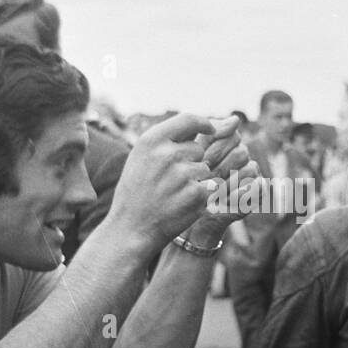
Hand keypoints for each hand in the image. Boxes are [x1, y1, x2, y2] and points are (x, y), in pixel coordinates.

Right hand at [107, 113, 219, 251]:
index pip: (189, 119)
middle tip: (170, 181)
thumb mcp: (143, 157)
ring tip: (173, 194)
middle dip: (192, 162)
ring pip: (206, 169)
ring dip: (197, 180)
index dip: (203, 124)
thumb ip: (173, 137)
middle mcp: (167, 154)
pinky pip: (211, 186)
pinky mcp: (196, 194)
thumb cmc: (138, 191)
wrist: (130, 229)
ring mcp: (183, 174)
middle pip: (198, 148)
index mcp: (151, 140)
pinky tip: (182, 204)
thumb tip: (217, 124)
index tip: (210, 130)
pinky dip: (202, 196)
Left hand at [185, 115, 259, 239]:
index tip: (202, 161)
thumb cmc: (187, 183)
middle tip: (205, 177)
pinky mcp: (256, 194)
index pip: (232, 135)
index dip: (217, 148)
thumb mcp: (192, 157)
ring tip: (210, 191)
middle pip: (241, 152)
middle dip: (220, 166)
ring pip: (249, 169)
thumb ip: (209, 136)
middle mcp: (242, 157)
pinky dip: (238, 194)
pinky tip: (222, 200)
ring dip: (227, 182)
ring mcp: (250, 175)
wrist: (188, 215)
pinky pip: (257, 187)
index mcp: (227, 144)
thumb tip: (236, 119)